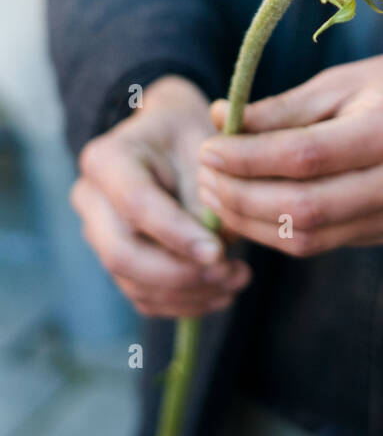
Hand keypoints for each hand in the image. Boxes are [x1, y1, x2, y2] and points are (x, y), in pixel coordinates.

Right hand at [70, 75, 252, 316]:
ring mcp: (99, 234)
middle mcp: (92, 199)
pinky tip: (221, 292)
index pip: (135, 204)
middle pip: (122, 254)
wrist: (171, 137)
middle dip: (179, 273)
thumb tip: (219, 241)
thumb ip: (208, 189)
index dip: (176, 234)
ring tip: (237, 280)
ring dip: (188, 293)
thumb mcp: (206, 142)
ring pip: (133, 283)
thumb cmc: (192, 133)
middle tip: (229, 272)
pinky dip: (183, 302)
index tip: (218, 251)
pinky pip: (143, 296)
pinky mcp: (116, 260)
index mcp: (107, 159)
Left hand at [197, 44, 382, 257]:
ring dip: (251, 223)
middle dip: (241, 199)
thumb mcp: (341, 80)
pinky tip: (251, 206)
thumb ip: (281, 108)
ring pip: (309, 238)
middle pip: (304, 209)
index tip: (208, 149)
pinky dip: (278, 229)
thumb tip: (217, 122)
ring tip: (217, 195)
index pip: (306, 157)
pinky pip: (322, 242)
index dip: (248, 159)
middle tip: (203, 178)